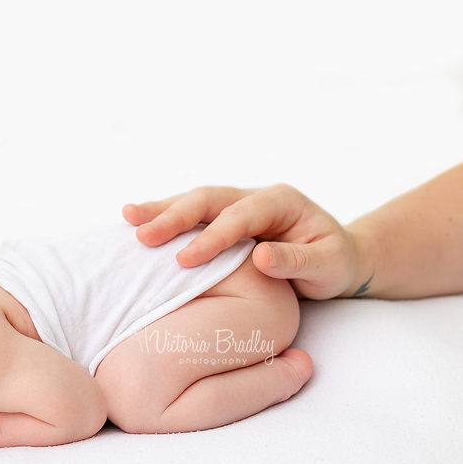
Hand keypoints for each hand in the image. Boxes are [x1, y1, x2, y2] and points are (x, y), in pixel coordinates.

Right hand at [122, 183, 357, 299]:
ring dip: (161, 210)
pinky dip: (165, 219)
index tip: (185, 260)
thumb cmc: (335, 264)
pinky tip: (137, 225)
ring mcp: (236, 205)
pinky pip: (191, 216)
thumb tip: (260, 257)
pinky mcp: (223, 219)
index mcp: (281, 201)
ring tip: (128, 217)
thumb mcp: (329, 266)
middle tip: (142, 235)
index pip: (240, 216)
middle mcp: (254, 197)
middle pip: (208, 199)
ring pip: (193, 202)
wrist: (336, 257)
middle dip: (173, 216)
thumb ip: (298, 261)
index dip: (212, 237)